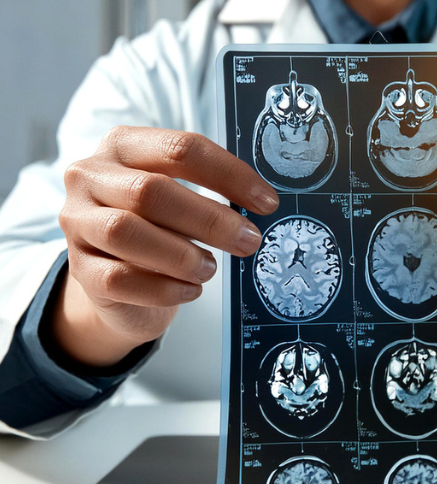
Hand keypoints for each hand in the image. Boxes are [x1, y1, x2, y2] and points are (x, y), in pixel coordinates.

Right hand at [56, 126, 278, 366]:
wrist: (116, 279)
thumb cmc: (159, 227)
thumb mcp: (180, 198)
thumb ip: (209, 192)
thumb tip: (262, 205)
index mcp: (123, 146)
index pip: (181, 149)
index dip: (230, 175)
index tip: (266, 202)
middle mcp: (90, 177)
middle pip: (152, 191)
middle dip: (210, 220)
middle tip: (249, 241)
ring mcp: (77, 223)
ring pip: (126, 232)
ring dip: (181, 255)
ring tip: (210, 269)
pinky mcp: (79, 269)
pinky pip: (120, 279)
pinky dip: (164, 288)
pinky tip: (190, 290)